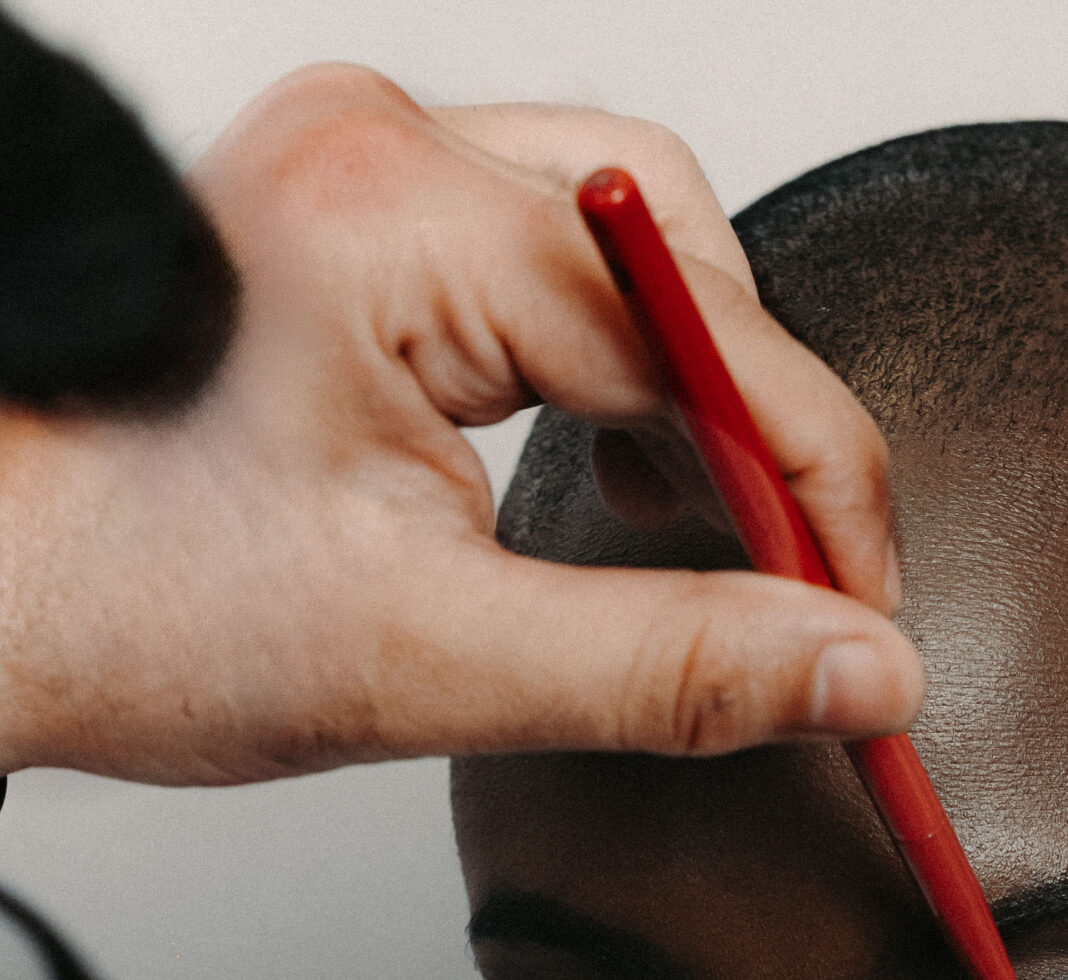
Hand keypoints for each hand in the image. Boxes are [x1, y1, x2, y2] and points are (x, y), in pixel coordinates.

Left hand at [0, 65, 922, 782]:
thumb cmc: (132, 604)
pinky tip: (620, 476)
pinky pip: (566, 256)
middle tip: (800, 595)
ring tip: (704, 538)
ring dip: (701, 397)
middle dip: (768, 435)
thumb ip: (674, 666)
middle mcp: (380, 155)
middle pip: (694, 258)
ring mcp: (368, 169)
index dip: (821, 496)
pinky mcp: (365, 215)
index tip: (868, 626)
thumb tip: (853, 669)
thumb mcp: (435, 663)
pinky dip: (627, 370)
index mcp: (389, 226)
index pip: (709, 341)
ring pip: (644, 242)